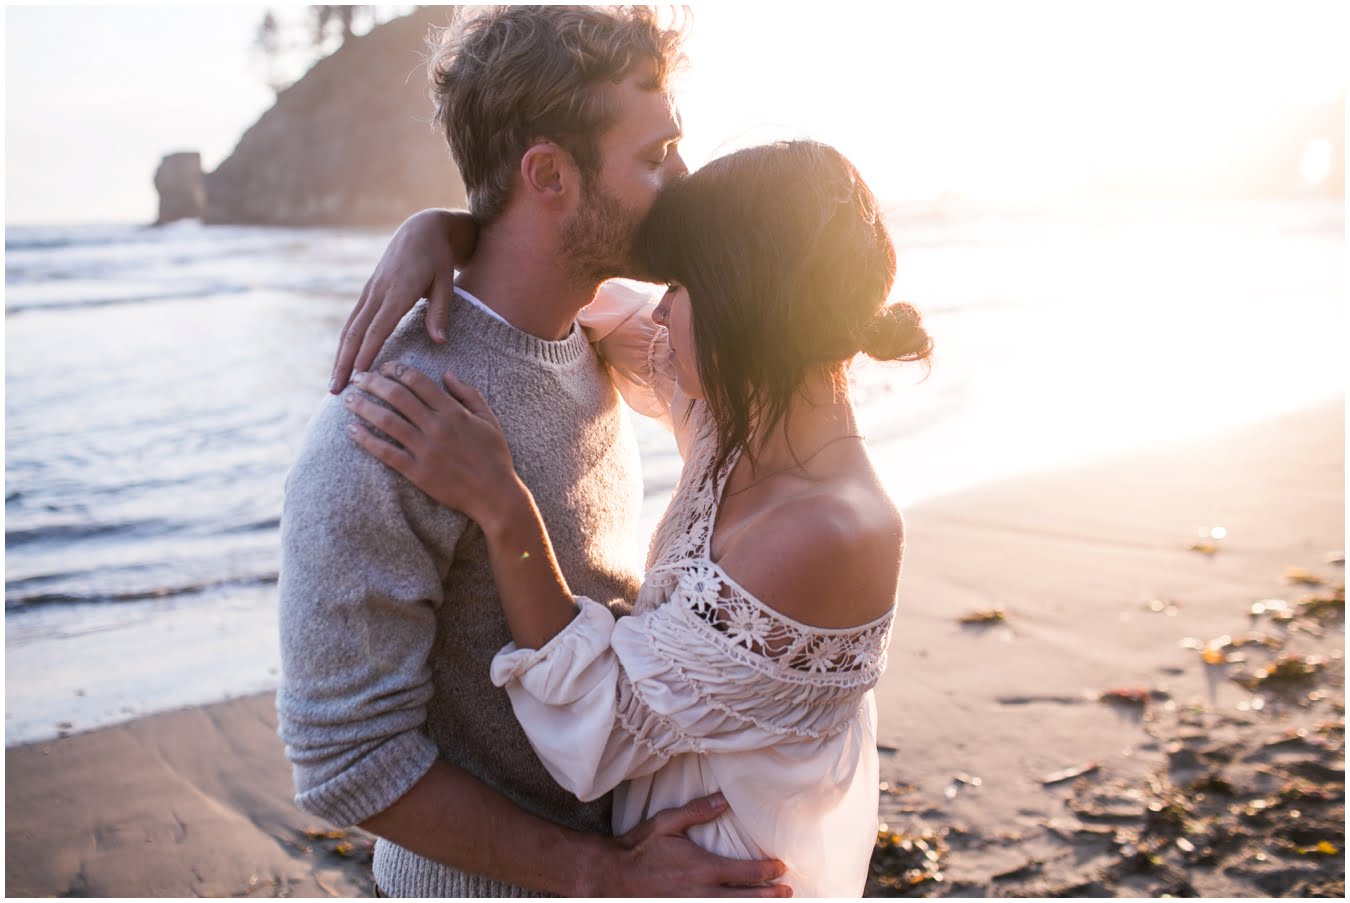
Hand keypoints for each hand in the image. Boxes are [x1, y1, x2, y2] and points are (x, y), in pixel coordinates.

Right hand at [330, 209, 477, 393]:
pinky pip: (353, 321)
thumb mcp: (446, 283)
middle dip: (344, 363)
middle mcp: (378, 292)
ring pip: (349, 329)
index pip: (379, 328)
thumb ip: (440, 313)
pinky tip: (343, 362)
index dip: (367, 352)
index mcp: (398, 291)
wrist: (421, 229)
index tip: (359, 375)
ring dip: (340, 357)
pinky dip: (346, 344)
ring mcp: (370, 292)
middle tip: (336, 391)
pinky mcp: (368, 292)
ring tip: (334, 385)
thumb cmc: (438, 258)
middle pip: (355, 332)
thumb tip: (439, 342)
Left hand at [345, 361, 520, 525]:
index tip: (384, 366)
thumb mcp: (489, 420)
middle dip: (374, 383)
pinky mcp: (417, 472)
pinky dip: (366, 440)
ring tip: (349, 398)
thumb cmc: (494, 457)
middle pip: (398, 397)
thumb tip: (447, 373)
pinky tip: (351, 430)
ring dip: (364, 407)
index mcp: (454, 412)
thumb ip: (469, 394)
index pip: (419, 382)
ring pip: (387, 422)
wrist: (495, 495)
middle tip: (359, 377)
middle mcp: (437, 428)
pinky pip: (386, 453)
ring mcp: (426, 450)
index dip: (398, 370)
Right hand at [586, 794, 791, 896]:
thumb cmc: (639, 848)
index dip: (769, 871)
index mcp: (704, 868)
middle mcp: (704, 893)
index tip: (781, 868)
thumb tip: (725, 799)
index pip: (748, 873)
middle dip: (770, 896)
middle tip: (787, 892)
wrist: (612, 877)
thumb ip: (698, 811)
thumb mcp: (667, 822)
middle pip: (747, 898)